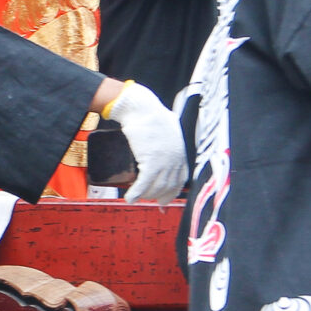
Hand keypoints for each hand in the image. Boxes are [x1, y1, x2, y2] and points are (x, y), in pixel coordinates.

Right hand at [105, 82, 187, 202]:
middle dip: (159, 197)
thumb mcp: (170, 124)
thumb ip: (171, 132)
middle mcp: (176, 159)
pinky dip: (136, 193)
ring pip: (156, 187)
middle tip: (149, 201)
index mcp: (181, 151)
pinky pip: (144, 184)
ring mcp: (165, 162)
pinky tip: (129, 198)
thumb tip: (169, 129)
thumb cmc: (152, 114)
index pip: (181, 179)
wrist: (141, 109)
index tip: (165, 200)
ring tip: (137, 196)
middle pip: (169, 186)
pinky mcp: (151, 162)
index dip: (173, 192)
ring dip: (145, 195)